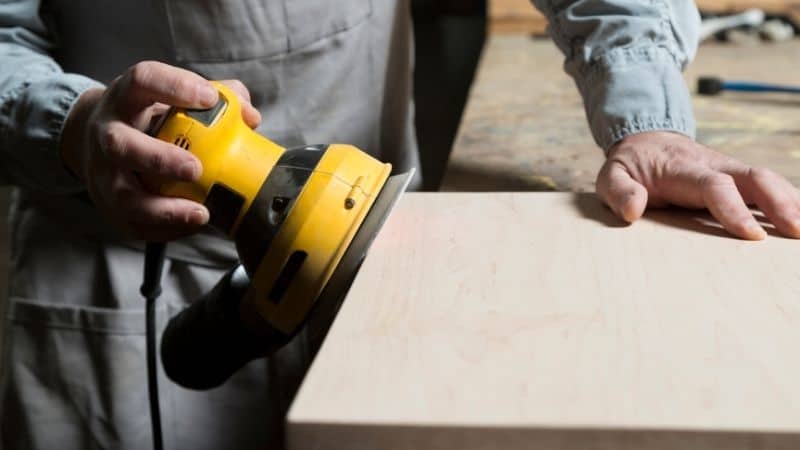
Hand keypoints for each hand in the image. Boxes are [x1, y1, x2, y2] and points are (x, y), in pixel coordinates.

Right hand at [61, 61, 260, 240]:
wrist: (96, 142)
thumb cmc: (148, 119)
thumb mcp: (172, 98)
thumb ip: (218, 98)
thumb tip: (249, 115)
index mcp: (127, 98)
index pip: (143, 81)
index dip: (174, 86)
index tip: (209, 99)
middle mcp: (107, 134)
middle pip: (121, 146)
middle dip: (159, 160)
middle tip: (195, 169)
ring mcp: (104, 173)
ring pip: (123, 195)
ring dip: (163, 208)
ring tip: (200, 212)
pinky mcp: (109, 206)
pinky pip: (133, 225)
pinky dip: (164, 229)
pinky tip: (191, 224)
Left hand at [596, 131, 799, 239]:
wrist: (646, 138)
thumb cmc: (630, 165)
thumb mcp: (611, 176)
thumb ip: (619, 191)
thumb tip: (633, 210)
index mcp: (683, 169)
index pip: (715, 186)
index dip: (734, 210)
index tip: (752, 235)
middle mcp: (714, 165)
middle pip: (755, 177)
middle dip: (780, 202)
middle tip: (797, 231)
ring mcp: (730, 169)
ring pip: (769, 179)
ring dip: (792, 201)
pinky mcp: (738, 177)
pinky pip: (769, 186)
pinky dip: (790, 199)